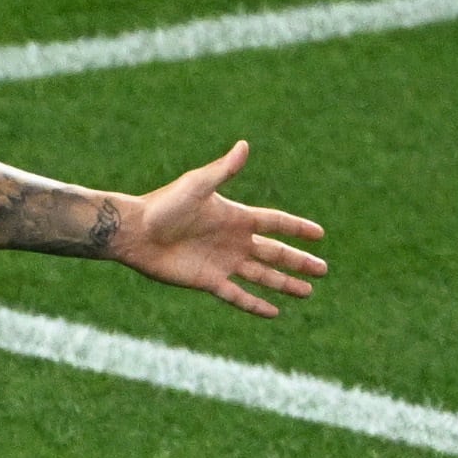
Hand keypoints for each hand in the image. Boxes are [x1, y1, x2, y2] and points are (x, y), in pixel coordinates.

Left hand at [111, 141, 327, 316]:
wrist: (135, 232)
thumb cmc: (163, 205)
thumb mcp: (197, 185)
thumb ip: (224, 170)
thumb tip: (245, 145)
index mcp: (236, 217)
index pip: (275, 222)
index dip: (297, 228)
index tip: (319, 234)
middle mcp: (233, 241)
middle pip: (275, 253)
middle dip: (299, 262)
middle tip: (323, 270)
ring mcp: (222, 262)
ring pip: (262, 276)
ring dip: (285, 284)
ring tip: (308, 292)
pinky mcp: (208, 281)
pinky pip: (238, 296)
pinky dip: (256, 304)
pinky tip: (274, 312)